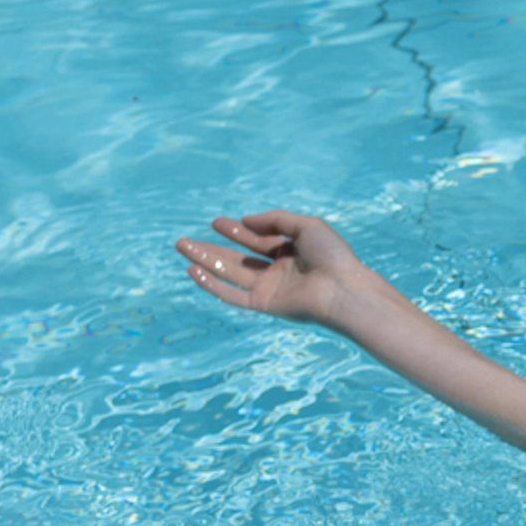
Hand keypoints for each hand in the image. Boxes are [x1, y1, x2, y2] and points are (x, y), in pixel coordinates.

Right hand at [173, 209, 381, 325]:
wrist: (343, 289)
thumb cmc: (332, 256)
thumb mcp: (306, 226)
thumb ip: (275, 220)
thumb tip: (246, 221)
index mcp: (292, 254)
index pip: (258, 242)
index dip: (237, 232)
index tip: (217, 223)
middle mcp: (279, 272)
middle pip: (238, 259)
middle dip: (212, 249)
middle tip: (184, 240)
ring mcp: (271, 290)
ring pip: (231, 274)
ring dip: (205, 262)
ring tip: (181, 247)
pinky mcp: (265, 305)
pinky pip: (233, 296)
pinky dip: (213, 285)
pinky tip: (193, 271)